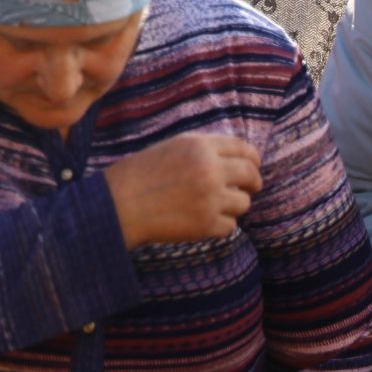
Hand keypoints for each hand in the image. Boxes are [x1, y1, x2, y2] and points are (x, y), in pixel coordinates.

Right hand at [102, 131, 261, 247]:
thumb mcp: (170, 148)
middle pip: (251, 175)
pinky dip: (219, 224)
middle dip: (253, 182)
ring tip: (212, 205)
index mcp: (198, 146)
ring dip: (233, 205)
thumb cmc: (140, 174)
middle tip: (248, 188)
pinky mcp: (207, 224)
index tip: (253, 166)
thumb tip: (237, 158)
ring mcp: (210, 198)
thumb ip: (203, 149)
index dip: (253, 159)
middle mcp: (209, 169)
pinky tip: (200, 220)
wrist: (118, 204)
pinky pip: (230, 225)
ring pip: (244, 203)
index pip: (243, 148)